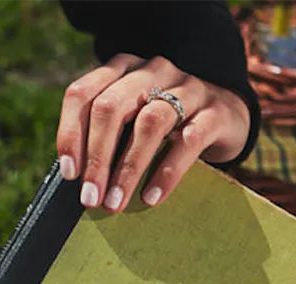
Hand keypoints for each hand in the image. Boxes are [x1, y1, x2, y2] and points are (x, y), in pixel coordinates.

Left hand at [56, 54, 251, 212]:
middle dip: (97, 157)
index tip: (70, 173)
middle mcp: (153, 70)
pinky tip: (151, 197)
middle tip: (90, 197)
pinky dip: (167, 172)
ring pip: (150, 122)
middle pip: (112, 106)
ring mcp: (188, 87)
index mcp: (123, 69)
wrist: (226, 117)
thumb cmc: (167, 127)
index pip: (83, 93)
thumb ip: (107, 138)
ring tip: (115, 202)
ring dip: (128, 168)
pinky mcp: (215, 111)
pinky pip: (189, 140)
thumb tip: (78, 181)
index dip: (70, 133)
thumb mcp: (132, 122)